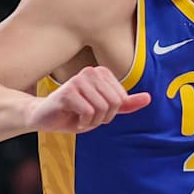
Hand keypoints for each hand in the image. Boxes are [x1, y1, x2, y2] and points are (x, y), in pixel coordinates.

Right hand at [26, 66, 150, 132]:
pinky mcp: (68, 91)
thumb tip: (149, 98)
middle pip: (114, 103)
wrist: (44, 117)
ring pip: (102, 109)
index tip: (95, 110)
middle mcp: (91, 71)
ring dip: (92, 121)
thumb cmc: (75, 112)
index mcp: (102, 72)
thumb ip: (126, 104)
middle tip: (87, 116)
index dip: (111, 112)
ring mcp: (78, 80)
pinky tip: (72, 117)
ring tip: (79, 116)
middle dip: (103, 117)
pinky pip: (89, 112)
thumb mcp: (104, 109)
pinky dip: (83, 122)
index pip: (122, 99)